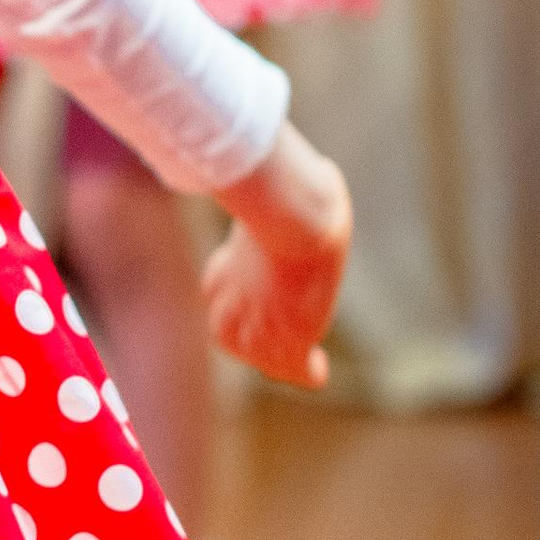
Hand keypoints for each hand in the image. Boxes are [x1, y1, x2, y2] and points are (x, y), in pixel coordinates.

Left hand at [204, 119, 350, 390]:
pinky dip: (307, 371)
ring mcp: (258, 330)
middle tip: (286, 341)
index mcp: (220, 275)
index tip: (254, 296)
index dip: (238, 299)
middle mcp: (230, 310)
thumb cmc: (279, 195)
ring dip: (285, 357)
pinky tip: (319, 372)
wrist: (290, 216)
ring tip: (307, 364)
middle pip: (235, 337)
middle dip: (257, 337)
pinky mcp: (289, 343)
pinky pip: (295, 369)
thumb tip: (308, 167)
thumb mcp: (271, 190)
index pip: (221, 300)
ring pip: (267, 357)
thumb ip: (281, 188)